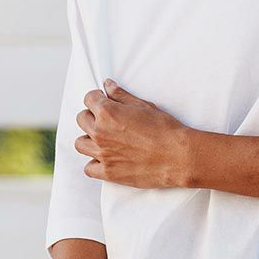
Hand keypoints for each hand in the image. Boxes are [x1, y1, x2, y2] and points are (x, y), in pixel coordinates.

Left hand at [77, 78, 192, 187]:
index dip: (97, 98)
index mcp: (108, 112)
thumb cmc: (165, 130)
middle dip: (91, 116)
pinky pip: (88, 168)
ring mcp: (103, 154)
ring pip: (80, 144)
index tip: (103, 101)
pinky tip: (105, 159)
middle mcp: (100, 132)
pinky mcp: (108, 172)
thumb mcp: (144, 106)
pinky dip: (94, 163)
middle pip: (82, 119)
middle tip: (105, 120)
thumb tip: (108, 85)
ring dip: (89, 139)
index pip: (89, 99)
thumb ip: (121, 95)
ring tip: (102, 140)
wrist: (177, 156)